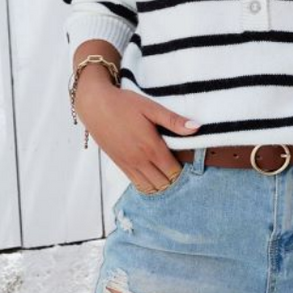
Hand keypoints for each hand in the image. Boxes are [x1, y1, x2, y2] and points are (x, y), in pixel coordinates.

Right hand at [75, 74, 200, 192]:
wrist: (95, 106)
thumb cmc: (124, 104)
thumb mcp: (151, 107)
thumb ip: (174, 120)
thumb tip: (196, 127)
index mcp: (151, 146)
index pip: (173, 171)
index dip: (184, 171)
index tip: (189, 163)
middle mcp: (140, 160)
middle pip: (163, 183)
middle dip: (174, 180)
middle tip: (181, 168)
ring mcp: (128, 165)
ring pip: (150, 187)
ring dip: (161, 184)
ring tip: (169, 174)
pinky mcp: (120, 165)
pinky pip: (137, 184)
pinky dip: (148, 185)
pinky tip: (154, 176)